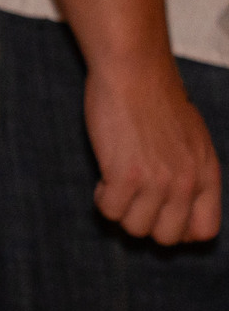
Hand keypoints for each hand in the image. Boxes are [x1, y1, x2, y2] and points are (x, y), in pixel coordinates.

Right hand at [87, 56, 221, 243]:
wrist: (134, 73)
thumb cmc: (157, 100)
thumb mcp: (193, 140)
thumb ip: (192, 173)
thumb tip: (179, 203)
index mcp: (207, 175)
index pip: (204, 231)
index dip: (178, 229)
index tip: (160, 214)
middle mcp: (186, 183)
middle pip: (166, 237)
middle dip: (145, 222)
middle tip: (134, 200)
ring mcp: (156, 181)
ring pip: (135, 228)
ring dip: (121, 211)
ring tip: (117, 186)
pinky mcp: (124, 175)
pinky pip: (109, 210)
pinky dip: (102, 198)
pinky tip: (104, 178)